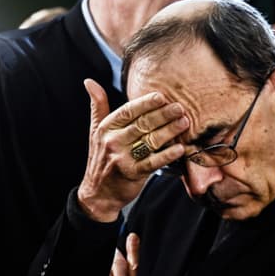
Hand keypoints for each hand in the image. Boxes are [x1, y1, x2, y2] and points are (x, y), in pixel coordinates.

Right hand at [77, 79, 189, 221]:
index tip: (162, 96)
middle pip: (142, 124)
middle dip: (163, 115)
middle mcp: (113, 141)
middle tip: (180, 108)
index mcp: (107, 128)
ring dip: (169, 131)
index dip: (145, 103)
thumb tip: (90, 82)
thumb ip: (98, 105)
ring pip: (149, 141)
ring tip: (184, 122)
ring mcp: (123, 158)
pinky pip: (153, 163)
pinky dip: (167, 155)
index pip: (127, 111)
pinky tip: (180, 148)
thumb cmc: (101, 157)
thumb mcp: (96, 131)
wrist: (98, 193)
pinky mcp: (133, 174)